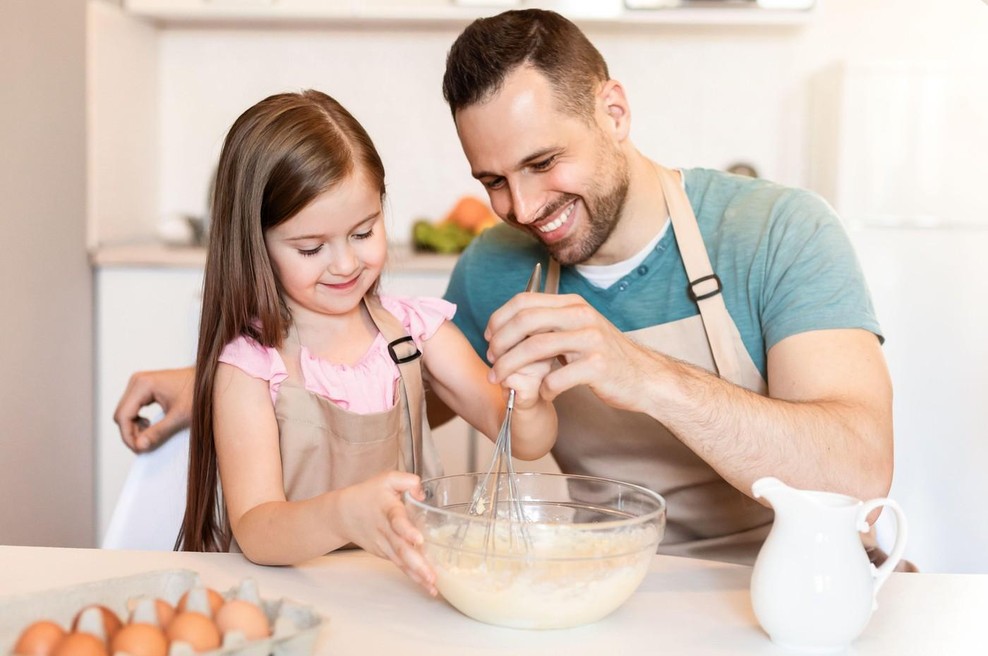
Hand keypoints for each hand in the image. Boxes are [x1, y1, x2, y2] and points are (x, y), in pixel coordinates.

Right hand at [114, 367, 194, 452]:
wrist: (212, 381)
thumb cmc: (200, 393)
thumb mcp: (180, 417)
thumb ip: (158, 433)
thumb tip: (139, 446)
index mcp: (143, 384)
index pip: (123, 416)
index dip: (128, 436)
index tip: (139, 449)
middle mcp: (138, 381)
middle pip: (122, 414)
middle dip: (131, 433)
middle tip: (145, 446)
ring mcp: (140, 383)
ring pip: (126, 412)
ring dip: (135, 428)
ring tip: (150, 437)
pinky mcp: (145, 388)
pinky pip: (134, 408)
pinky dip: (139, 420)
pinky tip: (150, 426)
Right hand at [339, 471, 436, 595]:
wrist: (344, 514)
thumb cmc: (369, 494)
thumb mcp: (387, 479)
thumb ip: (408, 481)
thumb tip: (423, 495)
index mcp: (388, 510)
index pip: (397, 521)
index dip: (407, 530)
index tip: (419, 540)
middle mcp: (386, 531)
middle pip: (400, 549)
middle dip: (417, 564)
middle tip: (431, 576)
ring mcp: (384, 545)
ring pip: (401, 561)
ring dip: (417, 575)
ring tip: (432, 586)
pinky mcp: (384, 554)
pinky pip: (400, 565)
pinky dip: (413, 576)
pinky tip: (426, 585)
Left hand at [485, 293, 661, 413]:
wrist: (645, 377)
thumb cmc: (607, 356)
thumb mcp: (580, 329)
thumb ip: (552, 323)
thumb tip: (513, 324)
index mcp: (572, 304)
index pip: (524, 301)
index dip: (499, 318)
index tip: (488, 337)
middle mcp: (581, 316)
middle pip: (525, 322)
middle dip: (500, 343)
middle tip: (490, 361)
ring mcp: (591, 340)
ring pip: (535, 348)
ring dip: (510, 366)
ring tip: (500, 380)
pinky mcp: (597, 366)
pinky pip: (556, 377)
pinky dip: (542, 389)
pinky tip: (542, 395)